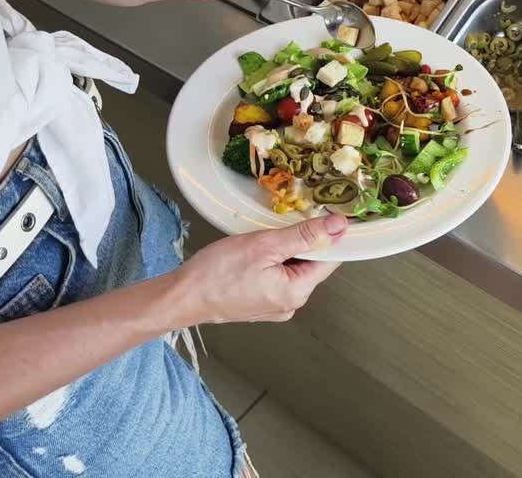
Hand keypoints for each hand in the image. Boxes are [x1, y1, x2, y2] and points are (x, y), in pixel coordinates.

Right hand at [175, 214, 347, 323]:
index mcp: (298, 292)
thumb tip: (338, 226)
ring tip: (260, 242)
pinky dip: (271, 262)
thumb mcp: (264, 245)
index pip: (330, 259)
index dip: (328, 235)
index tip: (321, 215)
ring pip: (293, 269)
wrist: (183, 297)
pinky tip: (253, 255)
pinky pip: (277, 277)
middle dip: (299, 242)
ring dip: (283, 251)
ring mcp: (276, 306)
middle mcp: (292, 304)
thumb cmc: (218, 273)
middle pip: (311, 264)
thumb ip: (304, 235)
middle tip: (276, 228)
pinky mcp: (262, 304)